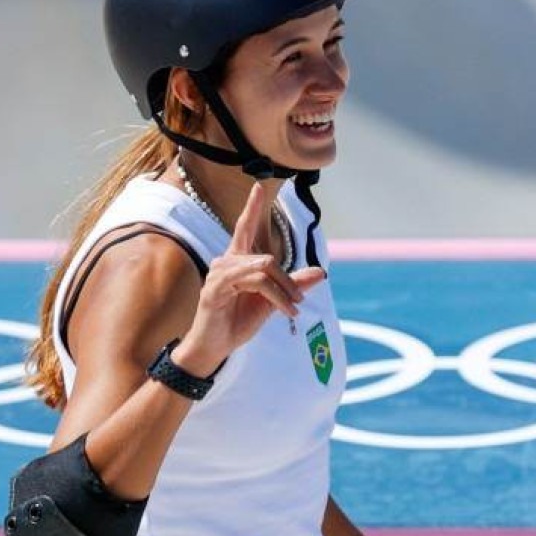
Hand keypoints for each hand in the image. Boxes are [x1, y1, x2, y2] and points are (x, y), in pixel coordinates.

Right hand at [176, 180, 326, 372]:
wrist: (215, 348)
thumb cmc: (237, 321)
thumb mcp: (272, 302)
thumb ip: (293, 285)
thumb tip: (320, 272)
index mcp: (237, 261)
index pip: (244, 227)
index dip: (252, 207)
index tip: (259, 187)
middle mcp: (225, 262)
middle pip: (267, 257)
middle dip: (288, 280)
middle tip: (299, 301)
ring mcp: (219, 274)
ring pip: (263, 268)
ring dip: (284, 290)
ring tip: (293, 308)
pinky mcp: (216, 289)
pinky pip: (255, 283)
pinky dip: (276, 297)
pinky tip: (285, 311)